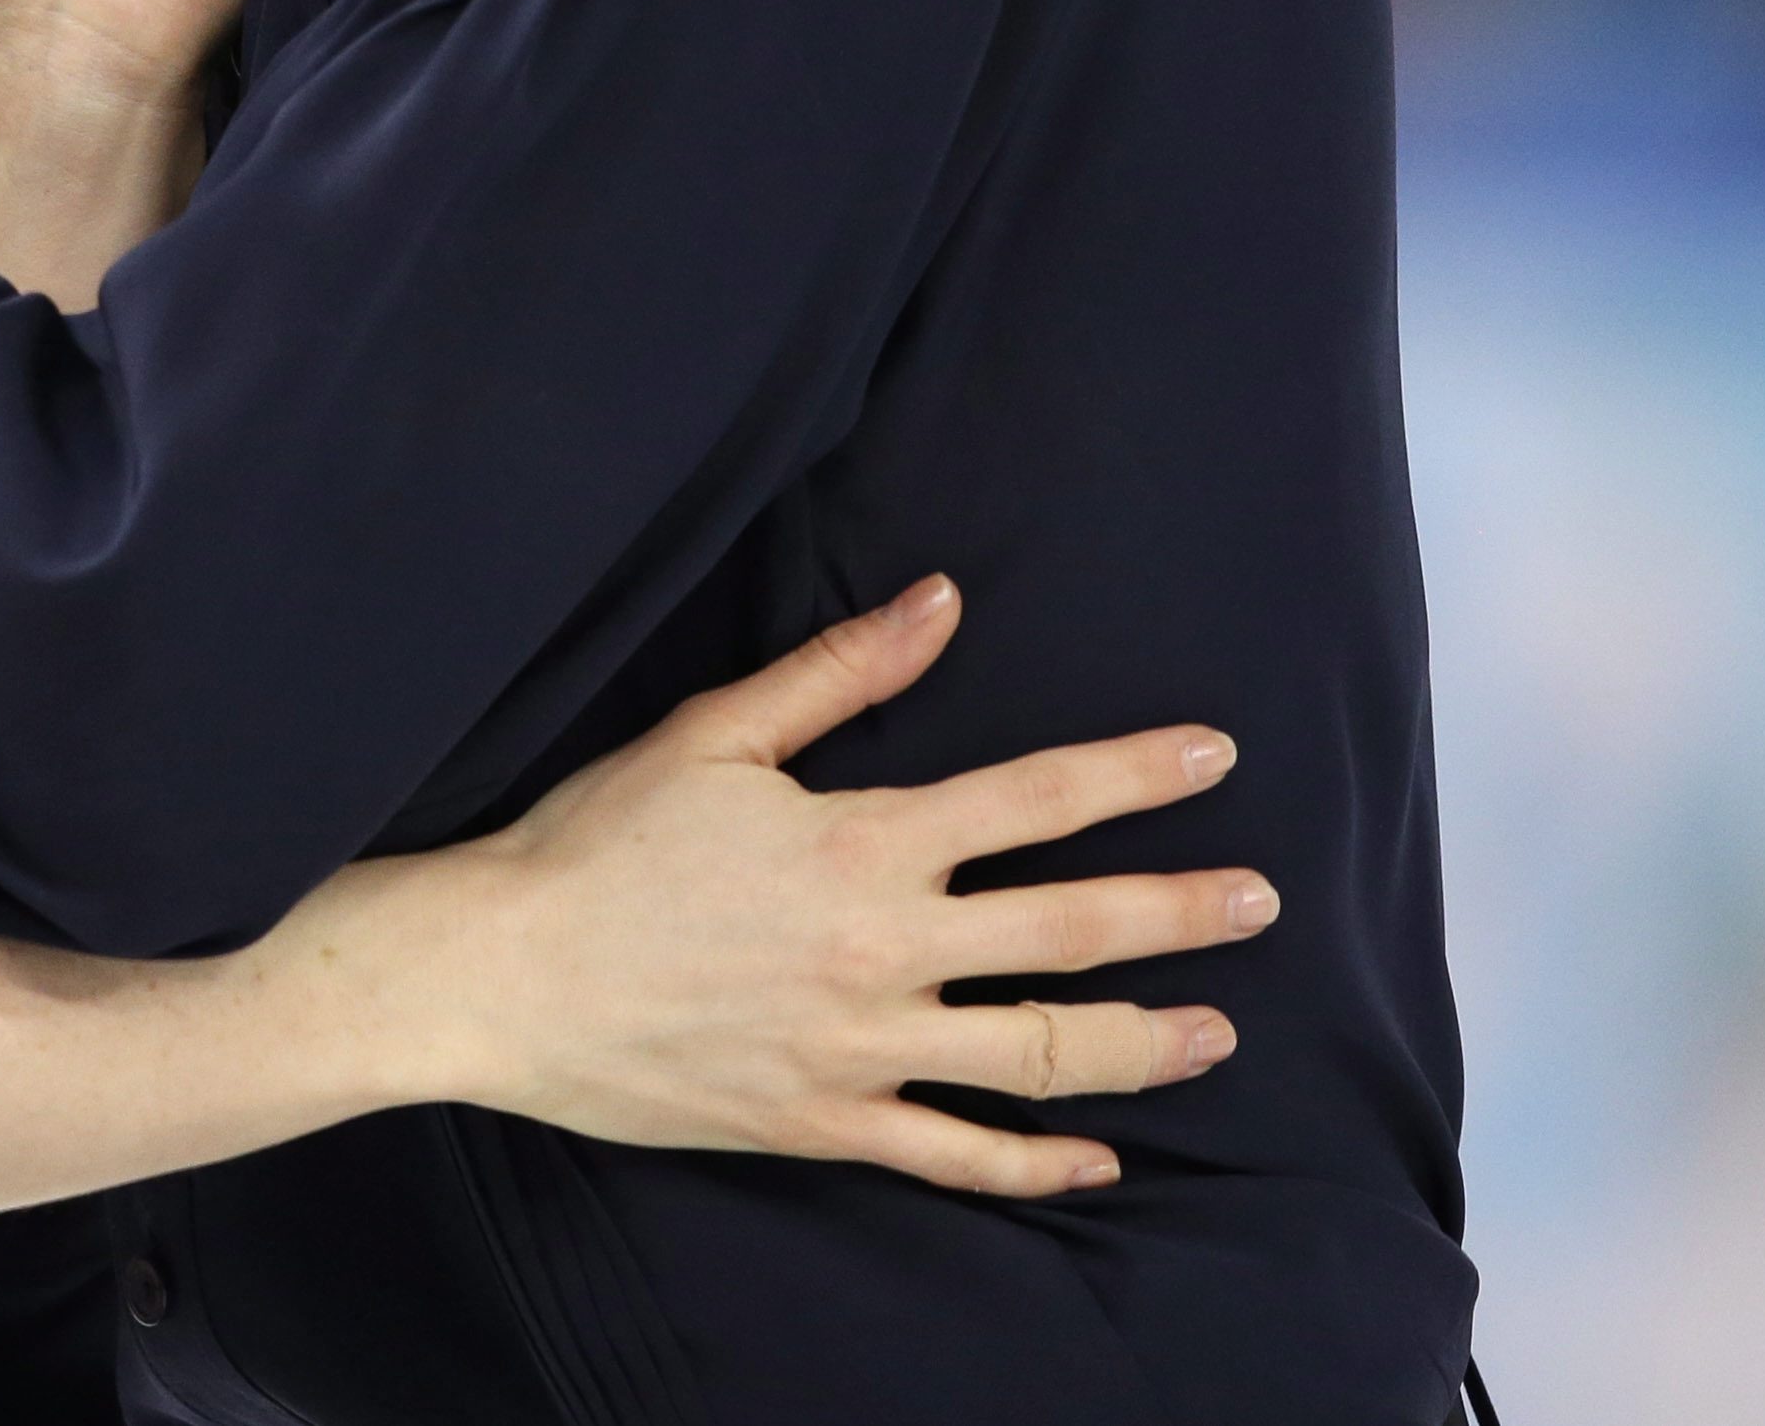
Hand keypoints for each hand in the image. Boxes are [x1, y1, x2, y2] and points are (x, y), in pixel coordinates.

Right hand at [405, 579, 1269, 1195]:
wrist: (501, 977)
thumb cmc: (596, 845)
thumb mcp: (713, 734)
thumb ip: (841, 672)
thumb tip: (942, 602)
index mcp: (864, 839)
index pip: (1036, 797)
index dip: (1135, 773)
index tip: (1213, 756)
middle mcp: (884, 947)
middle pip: (1071, 930)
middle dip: (1181, 912)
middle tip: (1263, 902)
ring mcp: (861, 1047)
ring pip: (1039, 1053)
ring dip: (1144, 1042)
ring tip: (1217, 1035)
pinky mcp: (825, 1122)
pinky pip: (957, 1155)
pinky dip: (1036, 1163)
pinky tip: (1097, 1160)